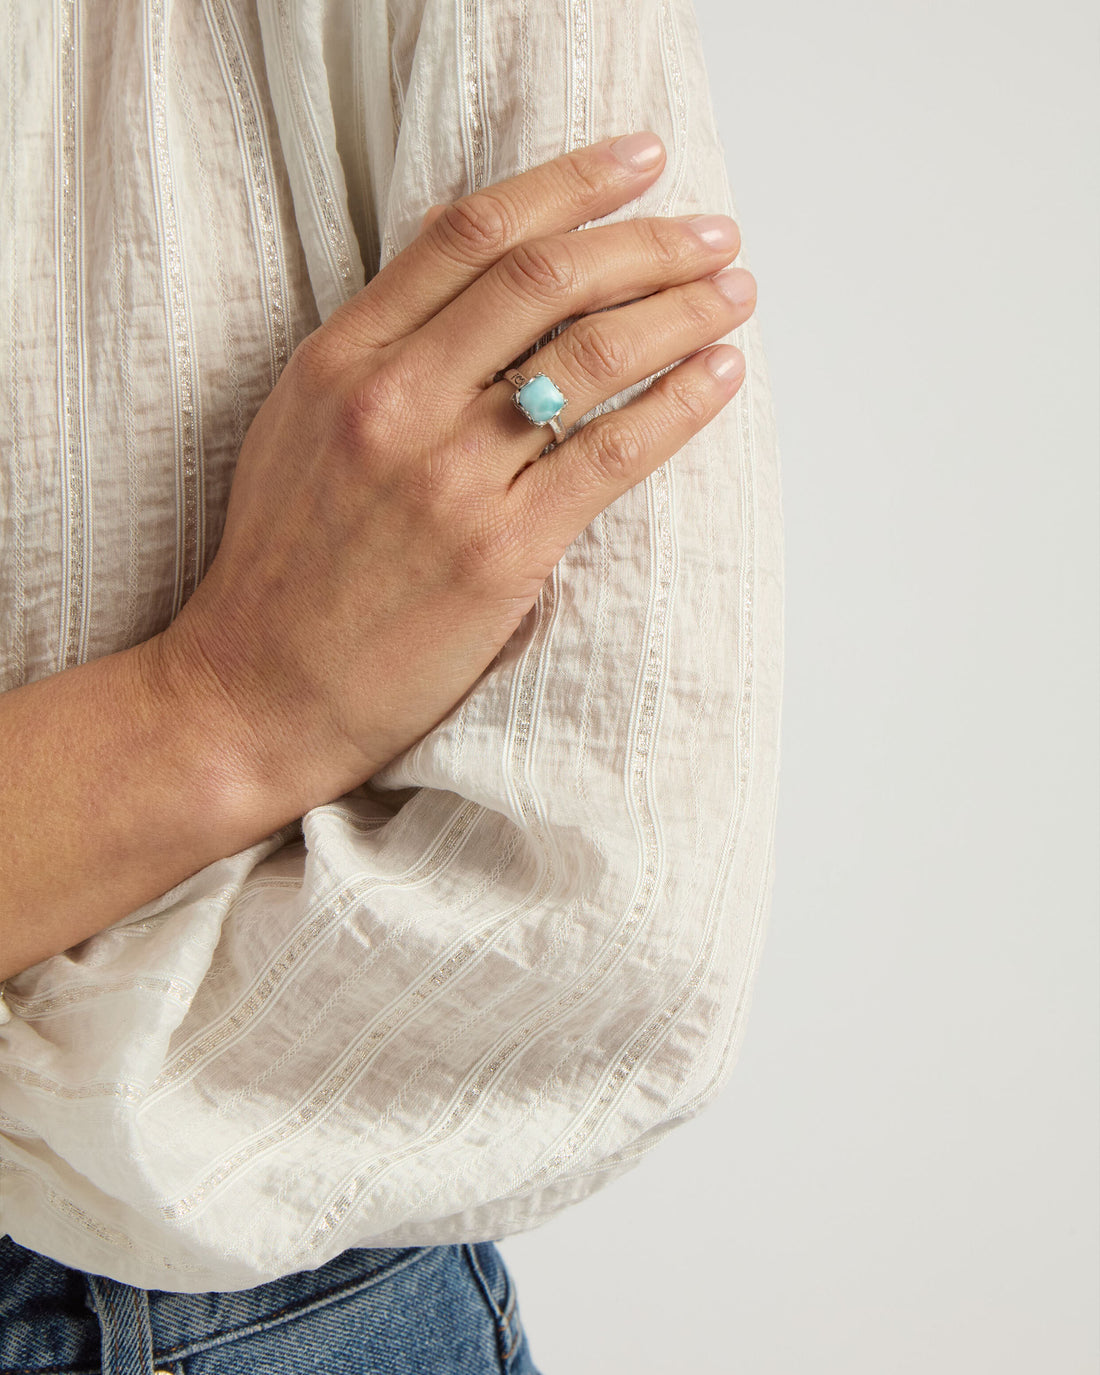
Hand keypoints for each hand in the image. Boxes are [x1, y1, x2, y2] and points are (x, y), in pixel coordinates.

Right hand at [152, 131, 756, 815]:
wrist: (256, 690)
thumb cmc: (285, 566)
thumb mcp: (301, 425)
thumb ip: (381, 344)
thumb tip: (467, 260)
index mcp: (341, 359)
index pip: (471, 234)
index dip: (569, 183)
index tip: (639, 161)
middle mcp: (394, 402)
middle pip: (544, 280)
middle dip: (647, 242)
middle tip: (714, 234)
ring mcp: (447, 479)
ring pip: (590, 359)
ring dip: (680, 313)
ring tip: (734, 297)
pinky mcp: (498, 554)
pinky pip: (610, 456)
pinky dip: (678, 406)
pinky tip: (720, 378)